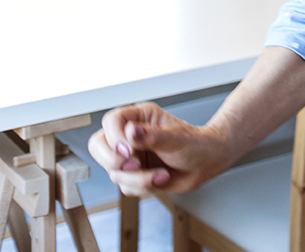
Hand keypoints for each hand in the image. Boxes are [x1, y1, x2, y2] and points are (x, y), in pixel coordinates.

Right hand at [87, 102, 230, 195]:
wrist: (206, 164)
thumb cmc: (196, 144)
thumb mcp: (176, 138)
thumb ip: (152, 136)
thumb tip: (131, 131)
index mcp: (140, 118)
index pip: (111, 121)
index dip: (114, 137)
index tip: (130, 150)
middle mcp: (130, 136)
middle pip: (98, 145)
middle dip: (113, 160)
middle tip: (134, 165)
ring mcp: (130, 156)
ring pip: (113, 171)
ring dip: (137, 178)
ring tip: (162, 175)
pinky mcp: (133, 175)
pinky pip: (124, 186)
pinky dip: (142, 187)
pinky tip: (161, 179)